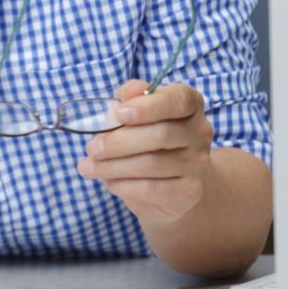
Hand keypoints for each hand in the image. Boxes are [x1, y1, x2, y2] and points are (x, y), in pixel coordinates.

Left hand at [76, 80, 214, 227]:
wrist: (173, 180)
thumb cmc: (147, 135)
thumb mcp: (136, 111)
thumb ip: (130, 98)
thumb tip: (125, 96)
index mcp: (189, 104)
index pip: (178, 100)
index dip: (148, 106)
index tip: (119, 114)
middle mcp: (199, 132)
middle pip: (161, 134)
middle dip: (118, 141)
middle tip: (91, 148)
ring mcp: (198, 164)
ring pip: (152, 163)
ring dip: (113, 166)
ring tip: (88, 166)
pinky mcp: (189, 192)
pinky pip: (151, 188)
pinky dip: (123, 185)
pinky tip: (108, 181)